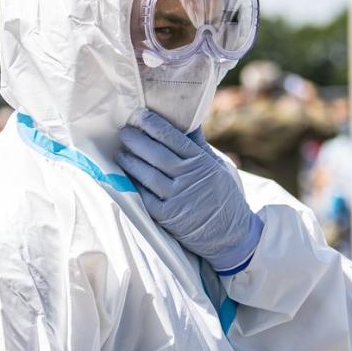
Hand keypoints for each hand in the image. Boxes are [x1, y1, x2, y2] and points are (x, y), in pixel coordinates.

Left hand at [115, 111, 262, 273]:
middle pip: (157, 154)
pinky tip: (125, 176)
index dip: (154, 125)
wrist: (231, 235)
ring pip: (148, 174)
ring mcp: (178, 198)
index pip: (173, 138)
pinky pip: (145, 197)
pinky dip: (133, 185)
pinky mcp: (168, 217)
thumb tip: (188, 121)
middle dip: (137, 140)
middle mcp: (190, 178)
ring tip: (120, 153)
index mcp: (202, 162)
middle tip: (124, 131)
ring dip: (130, 162)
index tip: (139, 116)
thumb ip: (199, 145)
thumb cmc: (223, 196)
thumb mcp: (217, 167)